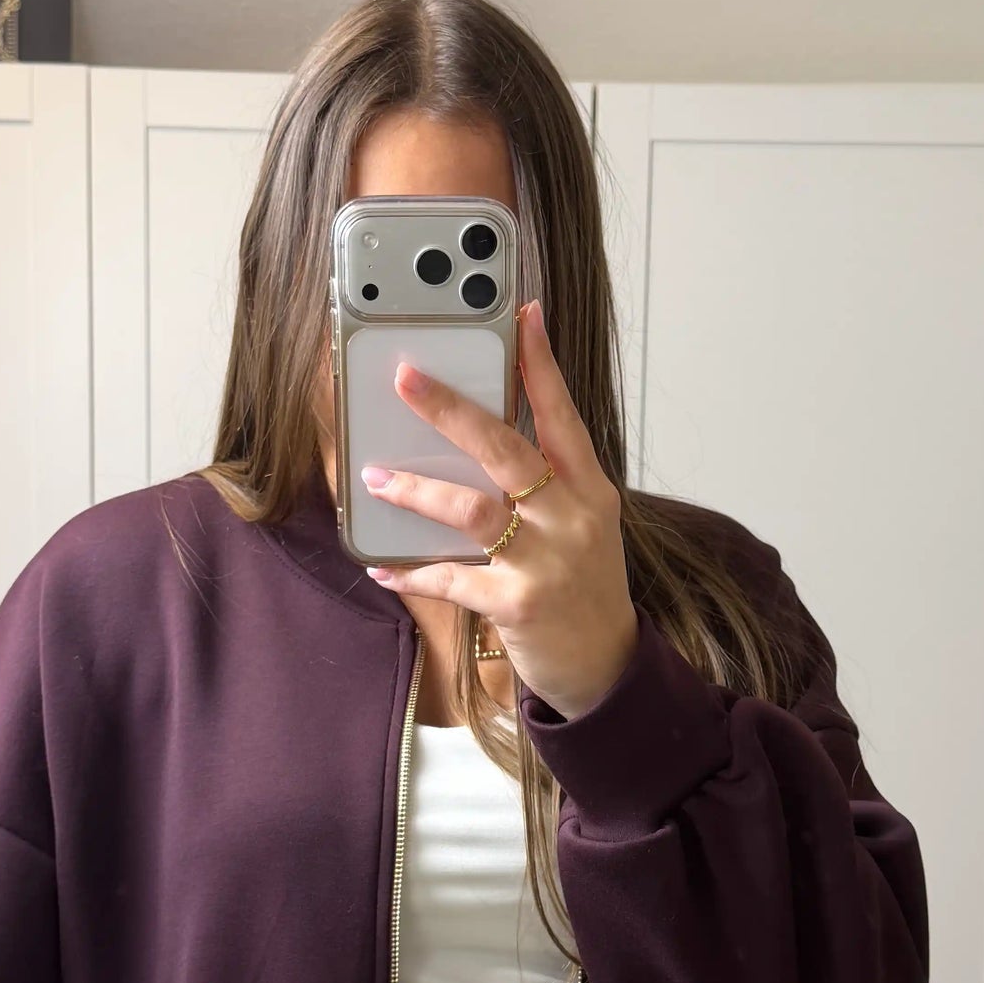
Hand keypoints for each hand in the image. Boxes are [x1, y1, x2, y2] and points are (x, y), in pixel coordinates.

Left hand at [361, 297, 638, 719]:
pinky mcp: (518, 604)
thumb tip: (480, 437)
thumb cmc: (585, 588)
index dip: (540, 364)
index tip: (522, 315)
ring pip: (472, 508)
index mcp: (589, 489)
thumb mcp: (584, 524)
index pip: (562, 414)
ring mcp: (547, 561)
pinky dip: (412, 572)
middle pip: (506, 449)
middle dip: (452, 409)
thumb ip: (547, 483)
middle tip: (407, 378)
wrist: (607, 668)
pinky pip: (452, 580)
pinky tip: (381, 567)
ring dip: (417, 489)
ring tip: (376, 475)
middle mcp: (572, 517)